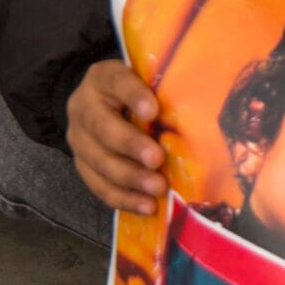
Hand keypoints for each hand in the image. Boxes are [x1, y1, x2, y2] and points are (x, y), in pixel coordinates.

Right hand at [66, 60, 165, 216]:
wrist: (104, 105)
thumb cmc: (139, 93)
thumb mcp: (148, 82)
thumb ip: (166, 90)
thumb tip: (204, 107)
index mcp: (103, 79)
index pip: (116, 81)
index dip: (133, 95)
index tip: (153, 110)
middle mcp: (84, 107)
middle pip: (102, 127)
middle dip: (131, 145)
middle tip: (157, 160)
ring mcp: (79, 139)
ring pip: (98, 161)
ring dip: (129, 178)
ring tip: (157, 189)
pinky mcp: (82, 165)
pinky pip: (98, 185)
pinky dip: (123, 198)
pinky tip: (147, 206)